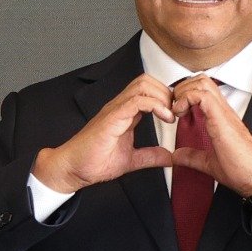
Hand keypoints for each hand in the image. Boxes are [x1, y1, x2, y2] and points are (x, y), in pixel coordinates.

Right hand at [32, 74, 175, 192]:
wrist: (73, 169)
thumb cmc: (94, 162)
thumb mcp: (131, 160)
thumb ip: (150, 156)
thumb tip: (168, 156)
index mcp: (125, 113)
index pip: (149, 91)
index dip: (167, 98)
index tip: (178, 115)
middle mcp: (120, 106)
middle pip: (147, 81)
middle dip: (167, 93)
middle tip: (176, 113)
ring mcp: (115, 109)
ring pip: (143, 85)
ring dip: (163, 97)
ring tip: (171, 115)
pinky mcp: (111, 118)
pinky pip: (136, 100)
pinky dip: (155, 105)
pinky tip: (165, 118)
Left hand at [169, 76, 251, 202]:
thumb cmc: (243, 170)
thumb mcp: (209, 163)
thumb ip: (193, 156)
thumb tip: (178, 155)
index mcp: (221, 119)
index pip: (203, 91)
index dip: (185, 94)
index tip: (175, 111)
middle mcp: (223, 112)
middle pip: (202, 80)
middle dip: (182, 88)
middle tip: (174, 107)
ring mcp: (223, 114)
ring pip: (202, 83)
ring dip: (184, 92)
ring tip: (177, 109)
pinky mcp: (222, 120)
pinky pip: (202, 96)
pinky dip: (186, 99)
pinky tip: (180, 114)